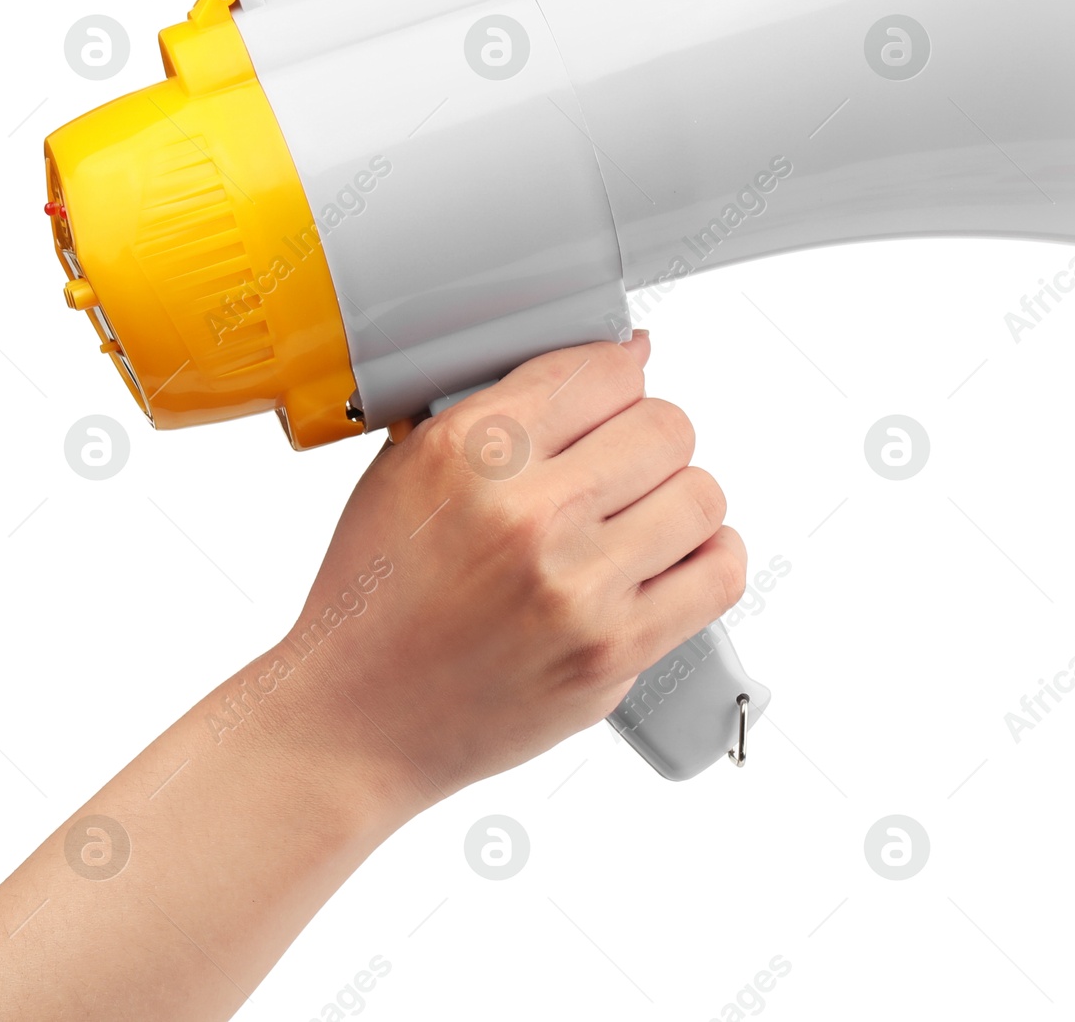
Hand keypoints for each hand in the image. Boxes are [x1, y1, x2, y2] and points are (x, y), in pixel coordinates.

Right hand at [288, 331, 746, 818]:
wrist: (356, 718)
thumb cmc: (379, 592)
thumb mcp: (408, 466)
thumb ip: (511, 404)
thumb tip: (629, 356)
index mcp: (470, 450)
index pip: (605, 371)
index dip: (616, 380)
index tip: (611, 400)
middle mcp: (529, 514)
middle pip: (667, 427)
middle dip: (649, 439)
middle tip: (621, 468)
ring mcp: (578, 588)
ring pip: (701, 495)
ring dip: (679, 500)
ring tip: (640, 518)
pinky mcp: (612, 651)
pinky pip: (718, 573)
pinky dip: (707, 558)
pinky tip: (669, 560)